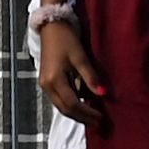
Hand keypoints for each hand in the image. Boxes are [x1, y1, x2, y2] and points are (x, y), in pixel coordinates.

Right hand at [36, 9, 105, 125]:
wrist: (51, 25)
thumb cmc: (66, 38)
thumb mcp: (80, 57)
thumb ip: (90, 77)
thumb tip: (103, 94)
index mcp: (54, 80)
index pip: (72, 104)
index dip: (87, 113)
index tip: (101, 118)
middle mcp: (47, 86)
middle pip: (65, 109)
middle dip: (82, 117)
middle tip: (98, 123)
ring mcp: (45, 84)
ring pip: (61, 106)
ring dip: (76, 113)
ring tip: (92, 116)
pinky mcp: (46, 81)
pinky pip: (59, 99)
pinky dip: (71, 104)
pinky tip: (83, 103)